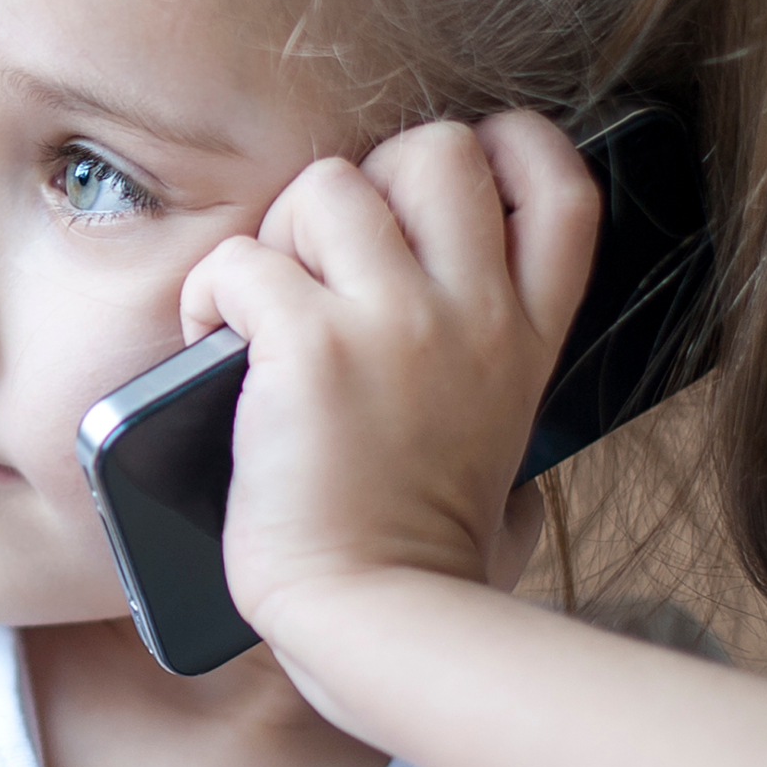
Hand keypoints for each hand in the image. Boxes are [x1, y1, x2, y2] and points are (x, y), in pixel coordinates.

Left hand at [178, 113, 600, 631]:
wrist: (376, 620)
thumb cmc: (424, 559)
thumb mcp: (506, 457)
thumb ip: (497, 389)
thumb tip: (481, 393)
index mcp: (526, 335)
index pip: (557, 184)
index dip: (508, 145)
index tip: (457, 175)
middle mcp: (474, 312)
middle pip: (436, 151)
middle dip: (367, 183)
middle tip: (325, 263)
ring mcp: (397, 323)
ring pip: (328, 185)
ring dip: (279, 236)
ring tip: (262, 309)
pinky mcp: (311, 348)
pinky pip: (241, 259)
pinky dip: (210, 295)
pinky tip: (212, 346)